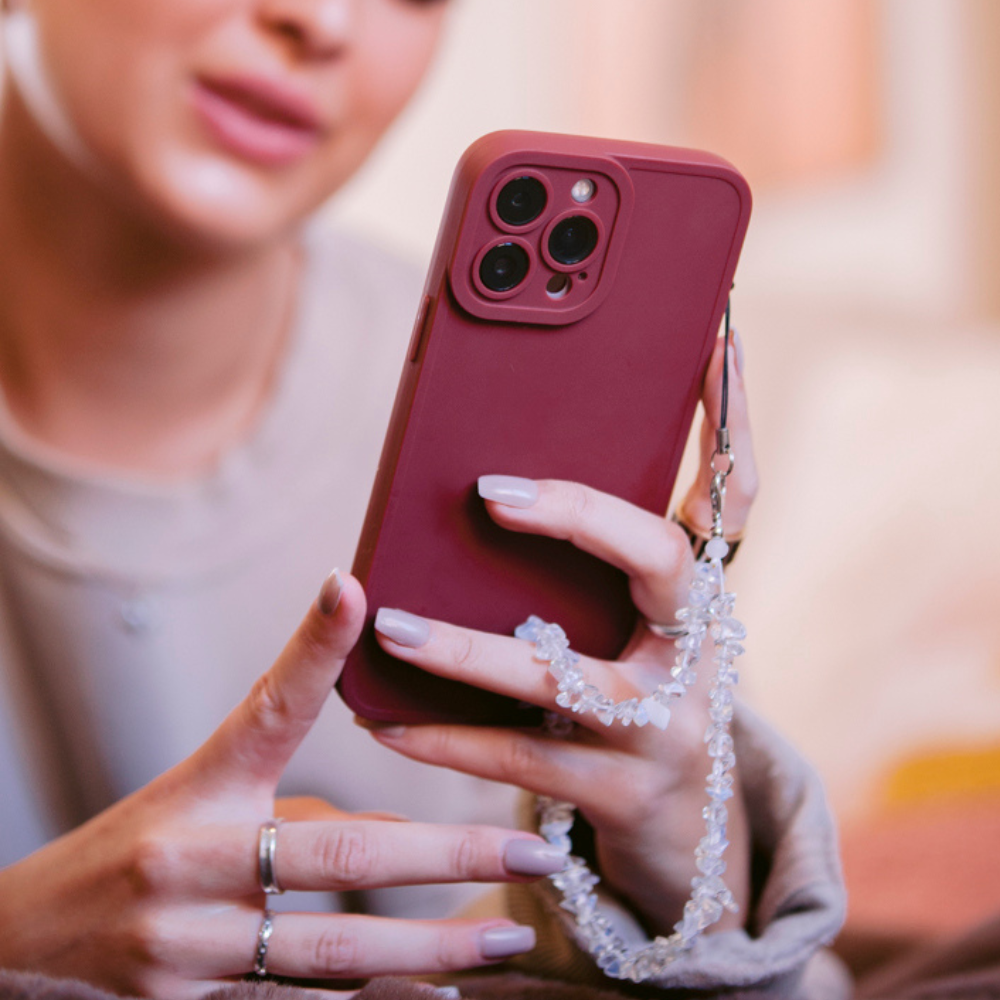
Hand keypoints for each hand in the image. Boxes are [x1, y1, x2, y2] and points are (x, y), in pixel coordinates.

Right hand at [0, 572, 556, 998]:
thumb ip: (300, 814)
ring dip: (433, 947)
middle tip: (534, 850)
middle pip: (340, 855)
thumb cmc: (131, 857)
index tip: (354, 589)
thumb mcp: (201, 809)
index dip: (313, 648)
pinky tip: (439, 995)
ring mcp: (187, 947)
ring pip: (334, 951)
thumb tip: (406, 833)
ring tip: (509, 935)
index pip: (268, 708)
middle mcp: (191, 859)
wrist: (22, 951)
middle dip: (449, 856)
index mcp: (199, 789)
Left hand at [362, 333, 757, 935]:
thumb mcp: (626, 629)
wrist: (682, 835)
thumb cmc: (634, 698)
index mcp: (699, 594)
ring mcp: (666, 724)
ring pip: (563, 675)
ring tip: (389, 626)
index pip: (731, 492)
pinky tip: (379, 720)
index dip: (732, 412)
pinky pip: (519, 758)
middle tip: (490, 491)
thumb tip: (480, 491)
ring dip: (465, 651)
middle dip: (578, 513)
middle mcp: (698, 648)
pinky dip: (443, 738)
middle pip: (658, 556)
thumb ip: (585, 569)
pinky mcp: (622, 792)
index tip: (714, 330)